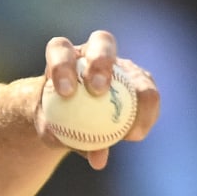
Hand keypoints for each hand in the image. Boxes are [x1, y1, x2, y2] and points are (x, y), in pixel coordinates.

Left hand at [37, 30, 159, 169]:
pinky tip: (134, 135)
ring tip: (129, 129)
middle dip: (101, 63)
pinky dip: (143, 117)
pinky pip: (148, 98)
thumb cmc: (52, 119)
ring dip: (136, 96)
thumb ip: (59, 136)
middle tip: (98, 91)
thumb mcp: (48, 128)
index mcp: (63, 55)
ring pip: (135, 71)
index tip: (65, 93)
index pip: (60, 49)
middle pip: (102, 42)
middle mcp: (94, 51)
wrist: (67, 118)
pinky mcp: (140, 81)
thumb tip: (88, 153)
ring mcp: (121, 65)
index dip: (63, 65)